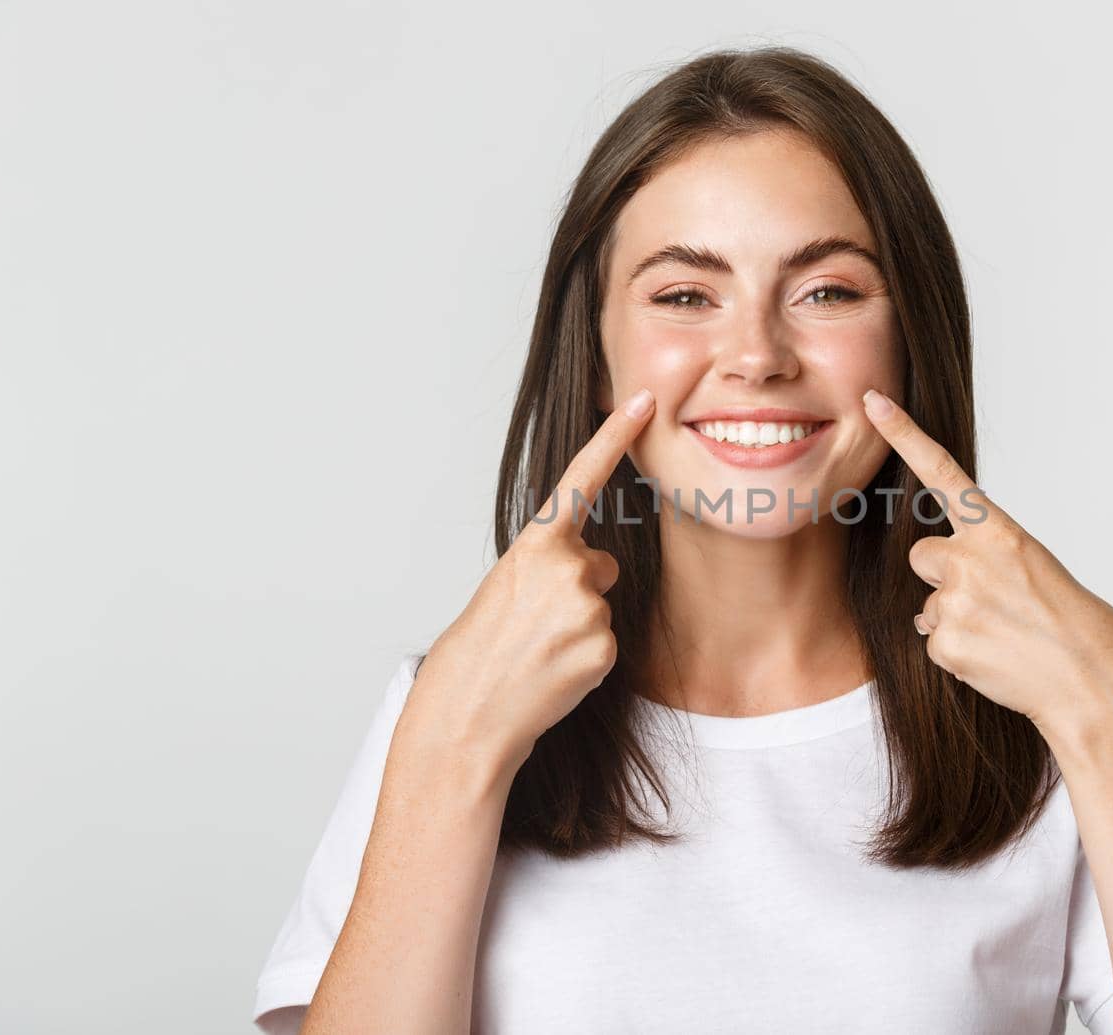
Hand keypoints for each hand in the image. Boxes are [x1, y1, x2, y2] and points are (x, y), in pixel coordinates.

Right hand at [405, 387, 655, 772]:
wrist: (468, 712)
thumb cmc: (481, 649)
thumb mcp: (508, 586)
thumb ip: (552, 563)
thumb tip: (596, 569)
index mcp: (536, 544)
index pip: (582, 479)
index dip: (615, 436)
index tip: (644, 400)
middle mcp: (567, 566)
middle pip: (601, 566)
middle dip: (578, 590)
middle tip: (532, 624)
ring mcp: (588, 608)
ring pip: (602, 607)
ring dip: (578, 628)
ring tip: (536, 651)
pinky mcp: (603, 647)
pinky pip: (606, 644)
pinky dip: (584, 660)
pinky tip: (552, 672)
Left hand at [861, 388, 1112, 741]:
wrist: (1089, 679)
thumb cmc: (1066, 621)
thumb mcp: (1031, 567)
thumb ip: (983, 558)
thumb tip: (935, 592)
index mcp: (999, 531)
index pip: (941, 473)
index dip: (904, 435)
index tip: (873, 402)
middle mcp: (971, 559)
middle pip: (923, 556)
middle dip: (942, 575)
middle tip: (990, 601)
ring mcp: (956, 602)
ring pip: (929, 605)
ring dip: (956, 619)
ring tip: (1003, 634)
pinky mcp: (946, 643)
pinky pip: (934, 642)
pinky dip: (959, 652)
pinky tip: (995, 657)